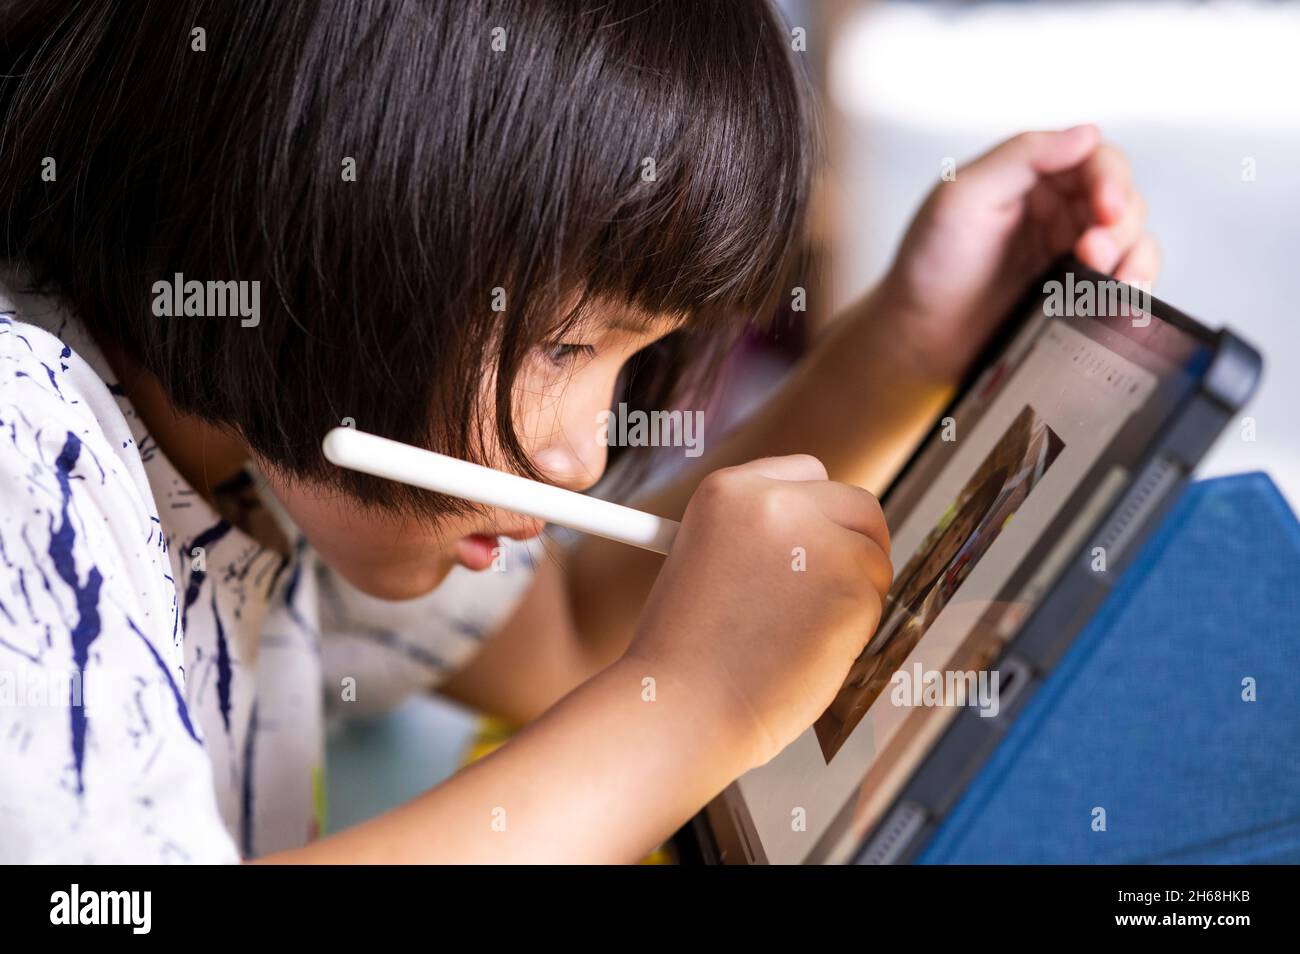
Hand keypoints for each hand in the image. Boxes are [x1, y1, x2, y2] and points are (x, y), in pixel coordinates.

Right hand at [625, 455, 892, 769]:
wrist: (682, 709)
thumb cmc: (685, 655)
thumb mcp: (705, 561)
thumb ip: (761, 537)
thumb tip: (820, 538)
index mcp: (727, 489)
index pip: (808, 473)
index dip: (820, 510)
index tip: (822, 538)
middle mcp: (774, 501)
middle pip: (857, 505)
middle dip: (857, 546)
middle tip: (844, 586)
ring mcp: (818, 540)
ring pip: (873, 560)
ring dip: (854, 598)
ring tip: (795, 638)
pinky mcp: (852, 585)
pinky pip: (876, 603)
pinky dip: (854, 633)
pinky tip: (805, 655)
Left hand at [881, 125, 1158, 381]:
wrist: (917, 337)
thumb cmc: (927, 266)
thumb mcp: (961, 197)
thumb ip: (1021, 157)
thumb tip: (1086, 134)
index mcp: (1028, 177)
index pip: (1093, 160)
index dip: (1110, 179)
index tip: (1105, 208)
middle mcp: (1054, 210)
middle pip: (1122, 199)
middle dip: (1118, 225)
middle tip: (1092, 255)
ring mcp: (1067, 252)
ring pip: (1131, 239)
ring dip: (1132, 255)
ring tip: (1106, 279)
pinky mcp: (1074, 292)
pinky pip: (1122, 279)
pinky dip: (1132, 284)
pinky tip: (1119, 296)